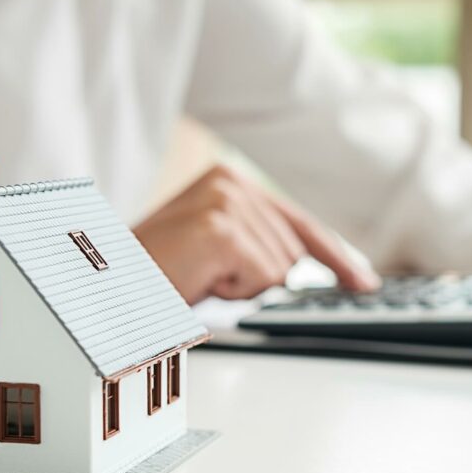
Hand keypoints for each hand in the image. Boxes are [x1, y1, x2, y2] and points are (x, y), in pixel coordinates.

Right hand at [134, 165, 379, 303]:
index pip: (300, 223)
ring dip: (243, 288)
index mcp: (229, 180)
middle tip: (212, 281)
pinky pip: (261, 279)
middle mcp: (230, 180)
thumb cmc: (156, 275)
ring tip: (200, 278)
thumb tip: (311, 273)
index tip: (363, 282)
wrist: (108, 289)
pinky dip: (233, 292)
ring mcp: (225, 201)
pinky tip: (200, 280)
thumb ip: (261, 248)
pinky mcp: (221, 229)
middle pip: (294, 254)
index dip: (336, 258)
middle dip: (263, 281)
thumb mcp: (219, 254)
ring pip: (280, 270)